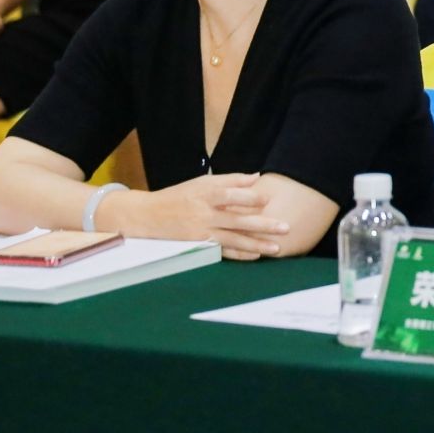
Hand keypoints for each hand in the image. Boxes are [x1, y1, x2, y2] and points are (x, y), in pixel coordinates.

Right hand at [133, 173, 289, 259]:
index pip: (230, 195)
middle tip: (285, 228)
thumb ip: (229, 180)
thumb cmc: (178, 196)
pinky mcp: (199, 246)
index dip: (250, 197)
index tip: (268, 199)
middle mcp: (204, 214)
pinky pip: (223, 251)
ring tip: (276, 248)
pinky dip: (239, 254)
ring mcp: (202, 232)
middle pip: (238, 220)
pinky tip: (255, 256)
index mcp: (205, 194)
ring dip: (257, 244)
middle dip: (263, 225)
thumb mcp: (201, 182)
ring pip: (234, 239)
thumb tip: (256, 176)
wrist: (148, 216)